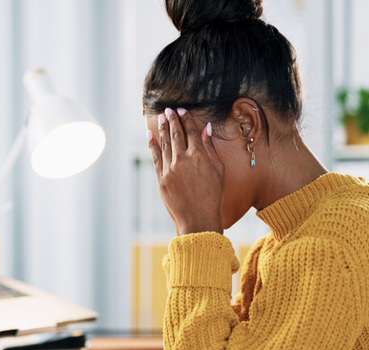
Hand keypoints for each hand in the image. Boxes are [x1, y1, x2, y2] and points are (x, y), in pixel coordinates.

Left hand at [147, 108, 224, 235]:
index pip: (191, 132)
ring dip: (163, 129)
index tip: (182, 110)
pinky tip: (150, 135)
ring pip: (165, 144)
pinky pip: (155, 157)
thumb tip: (206, 128)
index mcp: (199, 156)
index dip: (186, 119)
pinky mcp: (161, 179)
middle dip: (172, 120)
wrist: (198, 219)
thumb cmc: (213, 196)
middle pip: (176, 135)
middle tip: (168, 110)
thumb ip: (210, 147)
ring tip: (161, 117)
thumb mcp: (218, 170)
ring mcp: (170, 169)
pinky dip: (152, 145)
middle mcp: (182, 160)